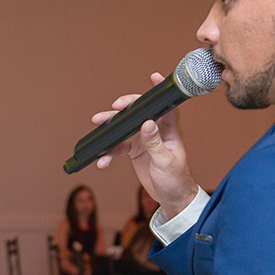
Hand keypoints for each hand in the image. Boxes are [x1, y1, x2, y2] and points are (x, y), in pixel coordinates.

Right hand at [92, 72, 198, 216]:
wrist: (172, 197)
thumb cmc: (176, 179)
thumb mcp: (165, 162)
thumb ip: (155, 142)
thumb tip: (146, 123)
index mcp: (169, 130)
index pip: (165, 106)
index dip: (159, 91)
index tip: (153, 77)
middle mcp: (156, 131)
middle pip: (138, 113)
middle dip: (124, 108)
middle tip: (113, 107)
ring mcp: (144, 140)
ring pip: (124, 128)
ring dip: (110, 127)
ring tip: (97, 125)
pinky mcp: (135, 151)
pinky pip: (118, 148)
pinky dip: (109, 153)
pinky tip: (102, 161)